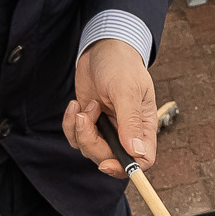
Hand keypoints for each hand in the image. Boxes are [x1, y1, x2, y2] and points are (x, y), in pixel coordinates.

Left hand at [62, 37, 157, 178]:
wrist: (102, 48)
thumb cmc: (121, 65)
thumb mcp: (126, 90)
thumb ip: (130, 121)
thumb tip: (136, 152)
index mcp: (144, 126)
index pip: (143, 159)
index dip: (126, 167)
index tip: (106, 163)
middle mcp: (126, 131)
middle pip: (110, 158)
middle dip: (92, 143)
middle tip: (85, 117)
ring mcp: (107, 128)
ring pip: (89, 149)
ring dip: (80, 131)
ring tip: (83, 105)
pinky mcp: (89, 122)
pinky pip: (76, 137)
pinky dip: (70, 124)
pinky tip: (75, 104)